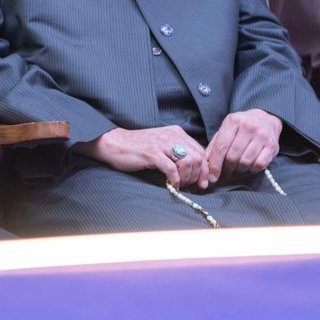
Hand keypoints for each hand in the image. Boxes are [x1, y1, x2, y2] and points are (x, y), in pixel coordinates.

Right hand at [85, 125, 204, 188]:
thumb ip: (178, 152)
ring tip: (179, 184)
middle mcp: (172, 135)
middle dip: (198, 175)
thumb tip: (197, 170)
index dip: (205, 169)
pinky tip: (171, 185)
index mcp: (176, 132)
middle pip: (198, 157)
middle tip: (192, 186)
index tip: (202, 182)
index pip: (200, 151)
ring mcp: (161, 144)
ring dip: (186, 178)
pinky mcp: (152, 154)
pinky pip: (172, 170)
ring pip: (188, 163)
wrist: (115, 143)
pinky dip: (175, 181)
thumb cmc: (138, 148)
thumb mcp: (162, 145)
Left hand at [199, 109, 281, 187]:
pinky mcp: (272, 146)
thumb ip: (215, 145)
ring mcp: (261, 136)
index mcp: (233, 121)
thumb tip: (206, 163)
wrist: (265, 118)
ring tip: (237, 168)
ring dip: (239, 170)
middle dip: (227, 168)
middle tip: (226, 171)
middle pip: (233, 156)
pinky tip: (249, 166)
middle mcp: (248, 127)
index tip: (212, 177)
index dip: (215, 164)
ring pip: (245, 162)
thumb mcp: (226, 130)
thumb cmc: (242, 126)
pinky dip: (252, 169)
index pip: (221, 147)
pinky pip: (259, 165)